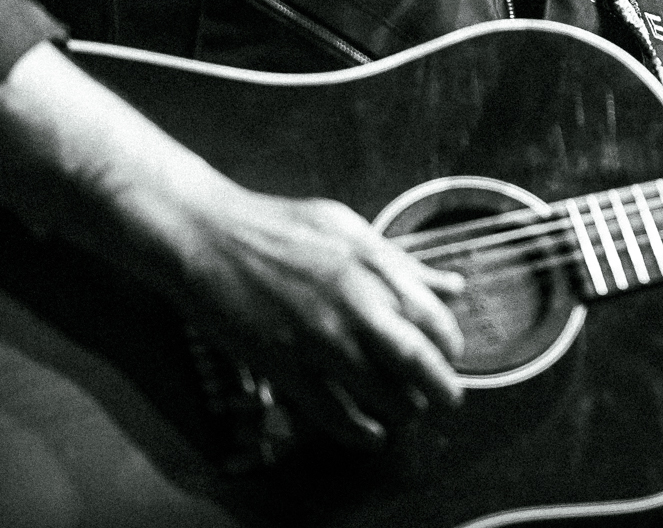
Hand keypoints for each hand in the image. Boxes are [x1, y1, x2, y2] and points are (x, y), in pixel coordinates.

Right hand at [174, 185, 466, 449]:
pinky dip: (358, 431)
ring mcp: (317, 336)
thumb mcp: (349, 229)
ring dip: (402, 410)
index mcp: (370, 264)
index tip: (450, 356)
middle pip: (415, 359)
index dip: (449, 345)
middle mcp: (351, 301)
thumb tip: (452, 287)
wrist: (210, 236)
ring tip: (406, 412)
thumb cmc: (279, 227)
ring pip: (378, 392)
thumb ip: (402, 263)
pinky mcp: (283, 364)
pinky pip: (331, 411)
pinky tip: (370, 435)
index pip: (432, 317)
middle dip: (441, 387)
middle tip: (448, 399)